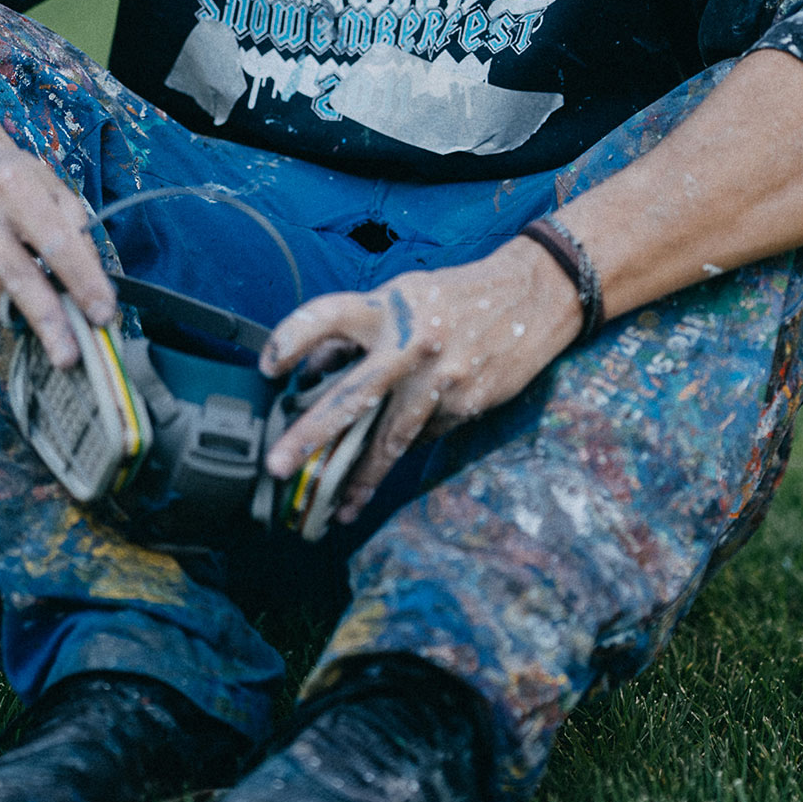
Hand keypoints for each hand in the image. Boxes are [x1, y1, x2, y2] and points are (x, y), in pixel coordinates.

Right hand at [0, 140, 115, 369]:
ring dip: (26, 317)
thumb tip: (95, 288)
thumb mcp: (55, 190)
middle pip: (16, 276)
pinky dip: (2, 305)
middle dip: (48, 321)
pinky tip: (14, 296)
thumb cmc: (16, 180)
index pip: (54, 242)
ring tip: (53, 326)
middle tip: (69, 356)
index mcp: (13, 186)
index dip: (82, 282)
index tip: (103, 314)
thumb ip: (76, 234)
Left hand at [259, 237, 580, 522]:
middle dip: (312, 435)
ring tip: (337, 506)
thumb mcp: (404, 295)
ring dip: (360, 476)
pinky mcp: (467, 404)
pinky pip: (425, 433)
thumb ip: (360, 328)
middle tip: (278, 465)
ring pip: (392, 438)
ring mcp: (442, 379)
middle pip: (353, 395)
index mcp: (389, 307)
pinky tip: (396, 455)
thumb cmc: (456, 295)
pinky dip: (407, 443)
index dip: (292, 339)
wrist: (533, 296)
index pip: (327, 316)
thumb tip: (314, 366)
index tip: (268, 366)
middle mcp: (412, 343)